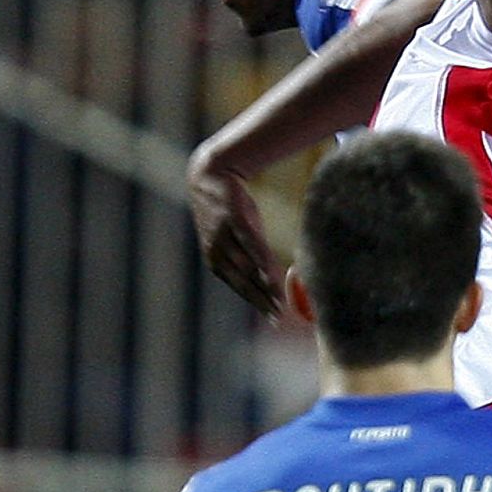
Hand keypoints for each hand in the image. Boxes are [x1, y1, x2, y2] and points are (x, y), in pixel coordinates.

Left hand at [188, 146, 283, 317]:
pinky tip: (272, 273)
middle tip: (278, 316)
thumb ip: (250, 254)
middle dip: (261, 301)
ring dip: (263, 286)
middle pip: (243, 282)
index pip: (240, 287)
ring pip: (247, 267)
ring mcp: (224, 237)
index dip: (257, 303)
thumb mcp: (236, 234)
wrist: (212, 174)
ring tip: (278, 300)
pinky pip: (251, 245)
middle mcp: (216, 253)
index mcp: (216, 260)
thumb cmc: (229, 207)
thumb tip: (269, 273)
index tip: (274, 317)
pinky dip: (261, 261)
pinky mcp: (234, 220)